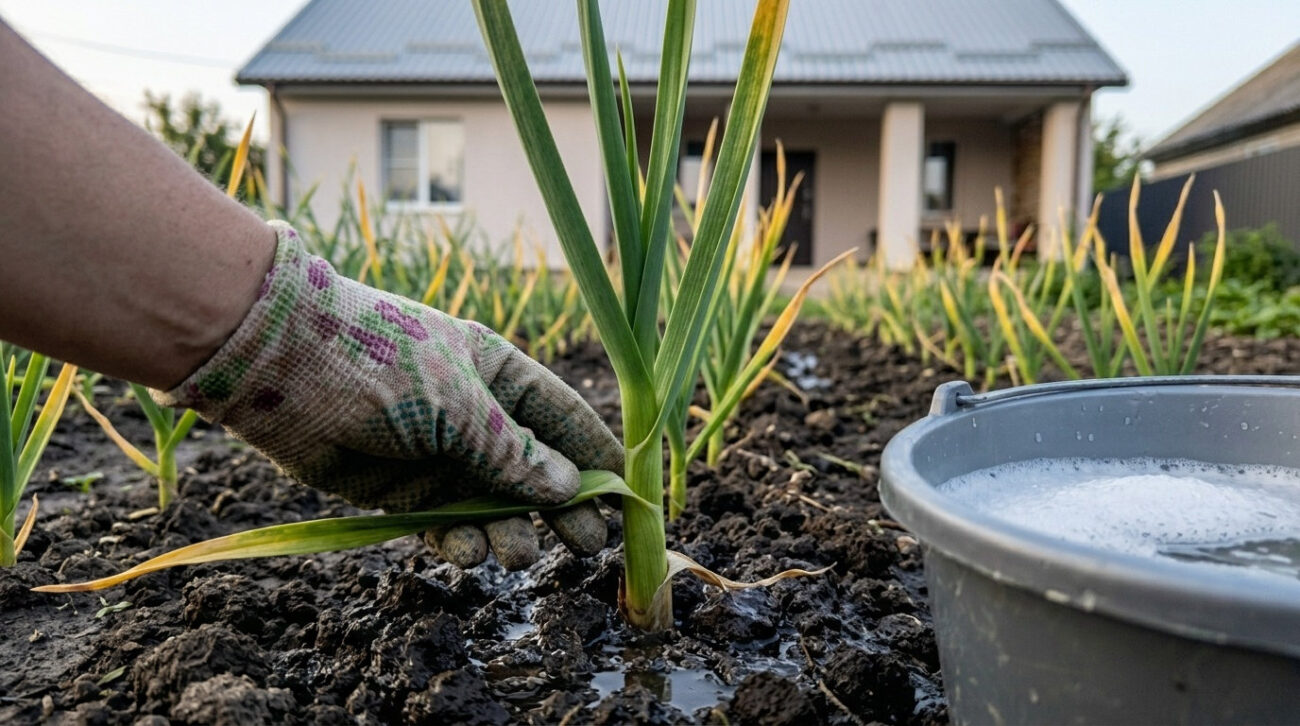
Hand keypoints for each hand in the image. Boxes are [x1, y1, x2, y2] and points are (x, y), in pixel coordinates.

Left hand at [156, 222, 621, 569]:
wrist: (279, 366)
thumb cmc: (379, 363)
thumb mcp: (458, 404)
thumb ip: (513, 452)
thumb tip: (570, 488)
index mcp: (500, 375)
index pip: (567, 418)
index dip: (601, 456)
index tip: (632, 497)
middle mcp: (478, 416)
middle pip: (538, 470)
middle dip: (564, 508)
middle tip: (589, 545)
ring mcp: (441, 455)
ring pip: (496, 505)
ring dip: (511, 531)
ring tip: (513, 553)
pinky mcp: (403, 491)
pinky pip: (448, 524)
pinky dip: (461, 541)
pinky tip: (467, 551)